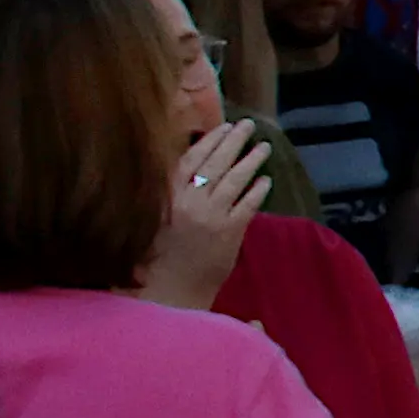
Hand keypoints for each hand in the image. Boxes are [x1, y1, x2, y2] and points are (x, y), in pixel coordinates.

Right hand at [139, 122, 266, 312]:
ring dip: (251, 160)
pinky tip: (266, 180)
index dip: (208, 142)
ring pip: (235, 180)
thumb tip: (191, 170)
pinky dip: (258, 191)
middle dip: (233, 141)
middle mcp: (188, 202)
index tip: (222, 126)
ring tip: (263, 147)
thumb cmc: (154, 257)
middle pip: (215, 164)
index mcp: (165, 197)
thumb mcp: (152, 219)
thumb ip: (169, 195)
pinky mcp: (229, 233)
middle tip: (248, 126)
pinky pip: (248, 205)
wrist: (167, 291)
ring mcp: (210, 216)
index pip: (189, 160)